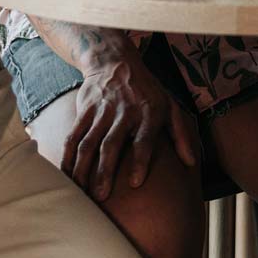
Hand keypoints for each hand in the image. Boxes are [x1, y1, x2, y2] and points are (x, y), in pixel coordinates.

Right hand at [62, 56, 199, 200]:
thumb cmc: (147, 90)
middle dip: (105, 171)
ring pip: (88, 142)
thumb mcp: (170, 105)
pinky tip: (65, 174)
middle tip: (101, 196)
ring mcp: (101, 111)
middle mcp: (123, 112)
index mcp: (148, 112)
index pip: (144, 139)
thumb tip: (191, 162)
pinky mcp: (84, 111)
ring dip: (83, 168)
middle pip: (111, 144)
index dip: (140, 161)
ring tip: (80, 191)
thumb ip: (181, 134)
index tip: (135, 184)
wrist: (115, 61)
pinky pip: (73, 136)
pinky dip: (67, 156)